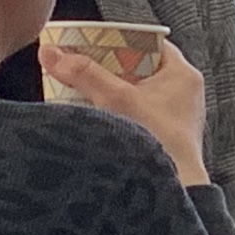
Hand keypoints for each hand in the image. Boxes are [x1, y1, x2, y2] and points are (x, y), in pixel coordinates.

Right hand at [41, 34, 208, 186]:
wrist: (171, 193)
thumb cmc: (157, 143)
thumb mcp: (115, 99)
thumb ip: (83, 74)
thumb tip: (50, 53)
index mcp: (182, 75)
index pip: (148, 42)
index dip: (119, 40)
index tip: (92, 43)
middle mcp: (184, 95)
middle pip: (139, 69)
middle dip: (109, 69)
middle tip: (81, 67)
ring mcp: (176, 120)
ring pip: (137, 95)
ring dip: (111, 94)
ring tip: (82, 93)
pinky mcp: (165, 141)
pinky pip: (138, 118)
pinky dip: (118, 115)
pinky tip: (97, 120)